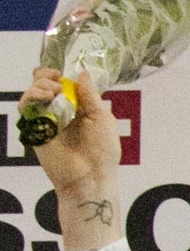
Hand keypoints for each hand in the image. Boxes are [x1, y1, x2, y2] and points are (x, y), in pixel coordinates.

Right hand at [23, 65, 122, 250]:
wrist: (90, 176)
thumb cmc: (103, 152)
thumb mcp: (102, 118)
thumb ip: (90, 95)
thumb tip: (81, 73)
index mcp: (77, 109)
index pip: (62, 84)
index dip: (58, 75)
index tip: (62, 73)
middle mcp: (59, 112)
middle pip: (42, 84)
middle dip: (46, 75)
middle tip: (57, 80)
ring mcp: (45, 120)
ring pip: (32, 92)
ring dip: (41, 84)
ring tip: (55, 91)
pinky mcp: (35, 129)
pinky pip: (25, 107)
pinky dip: (31, 96)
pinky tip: (46, 97)